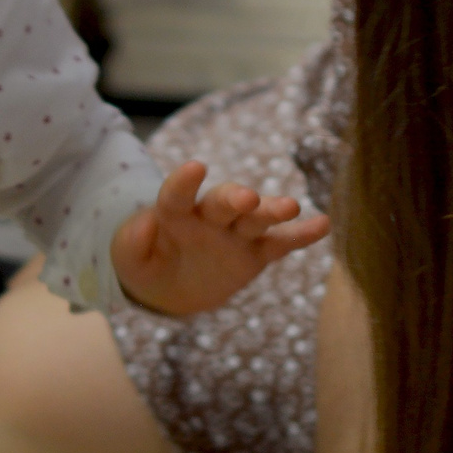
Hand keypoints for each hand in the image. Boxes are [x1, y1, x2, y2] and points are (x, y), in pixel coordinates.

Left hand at [112, 161, 328, 316]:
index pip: (176, 196)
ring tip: (291, 207)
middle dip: (235, 198)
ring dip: (272, 211)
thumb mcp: (129, 259)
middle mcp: (208, 218)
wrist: (170, 286)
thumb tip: (145, 225)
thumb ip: (134, 243)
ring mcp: (235, 234)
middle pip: (223, 203)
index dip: (183, 183)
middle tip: (247, 198)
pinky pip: (280, 243)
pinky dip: (300, 235)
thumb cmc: (146, 264)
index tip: (194, 167)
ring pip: (256, 219)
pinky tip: (323, 225)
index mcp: (174, 215)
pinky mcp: (256, 253)